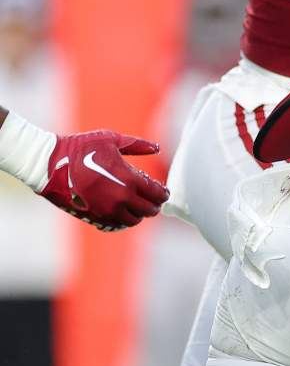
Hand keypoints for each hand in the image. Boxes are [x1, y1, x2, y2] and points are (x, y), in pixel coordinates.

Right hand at [39, 131, 169, 231]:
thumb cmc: (81, 148)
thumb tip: (157, 148)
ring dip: (139, 214)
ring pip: (133, 220)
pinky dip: (123, 220)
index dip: (163, 193)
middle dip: (154, 205)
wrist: (49, 164)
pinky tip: (123, 212)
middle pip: (148, 210)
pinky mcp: (92, 217)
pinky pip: (115, 225)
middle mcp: (120, 199)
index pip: (156, 193)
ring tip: (139, 206)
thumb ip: (138, 145)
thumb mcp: (112, 140)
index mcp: (128, 179)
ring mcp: (106, 210)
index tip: (163, 191)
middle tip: (155, 200)